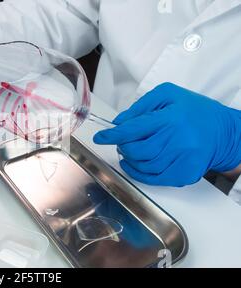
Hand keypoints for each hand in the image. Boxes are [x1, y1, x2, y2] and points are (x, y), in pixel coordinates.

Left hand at [93, 82, 240, 185]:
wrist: (225, 132)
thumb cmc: (195, 111)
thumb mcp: (168, 95)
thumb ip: (141, 106)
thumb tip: (119, 122)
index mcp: (171, 118)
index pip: (133, 129)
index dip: (112, 135)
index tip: (100, 137)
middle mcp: (177, 140)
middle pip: (136, 150)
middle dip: (122, 146)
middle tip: (122, 141)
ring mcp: (182, 159)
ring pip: (143, 166)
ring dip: (130, 160)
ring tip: (131, 151)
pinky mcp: (185, 174)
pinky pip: (154, 178)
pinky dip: (139, 173)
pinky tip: (136, 164)